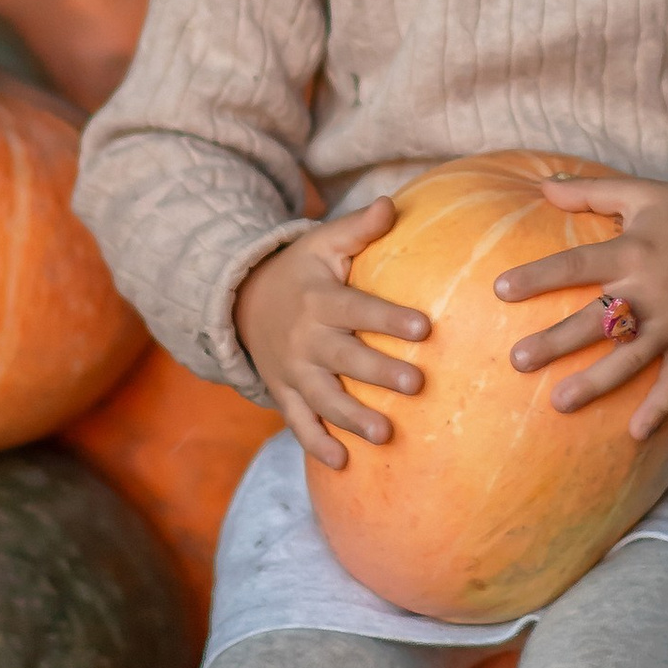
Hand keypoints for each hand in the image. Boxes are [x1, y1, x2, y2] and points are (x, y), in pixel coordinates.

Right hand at [233, 199, 428, 471]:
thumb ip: (358, 229)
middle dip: (379, 373)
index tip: (424, 327)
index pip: (357, 309)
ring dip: (352, 417)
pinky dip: (316, 444)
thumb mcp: (322, 243)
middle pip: (344, 358)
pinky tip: (342, 462)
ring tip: (386, 434)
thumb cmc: (301, 271)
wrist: (243, 302)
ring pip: (323, 398)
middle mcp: (305, 338)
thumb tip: (390, 204)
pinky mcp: (284, 394)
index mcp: (319, 300)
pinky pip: (298, 423)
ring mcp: (292, 370)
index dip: (388, 318)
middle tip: (416, 384)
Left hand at [495, 170, 667, 442]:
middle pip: (597, 319)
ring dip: (596, 382)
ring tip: (558, 404)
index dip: (538, 276)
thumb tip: (541, 184)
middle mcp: (651, 290)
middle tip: (517, 361)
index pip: (576, 264)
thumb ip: (590, 191)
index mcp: (632, 250)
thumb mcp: (641, 192)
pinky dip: (660, 407)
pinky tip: (635, 435)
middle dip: (557, 341)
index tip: (500, 290)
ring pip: (631, 357)